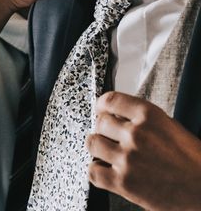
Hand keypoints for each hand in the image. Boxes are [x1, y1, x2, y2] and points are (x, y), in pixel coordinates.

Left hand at [87, 91, 200, 210]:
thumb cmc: (193, 162)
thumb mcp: (170, 128)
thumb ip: (143, 120)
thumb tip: (117, 116)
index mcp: (150, 116)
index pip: (110, 100)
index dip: (102, 106)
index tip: (101, 110)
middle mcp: (136, 134)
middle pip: (99, 122)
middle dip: (103, 130)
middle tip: (110, 139)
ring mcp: (127, 158)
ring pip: (92, 144)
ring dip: (98, 150)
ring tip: (108, 155)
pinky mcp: (123, 183)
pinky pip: (92, 171)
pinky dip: (97, 172)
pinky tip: (107, 172)